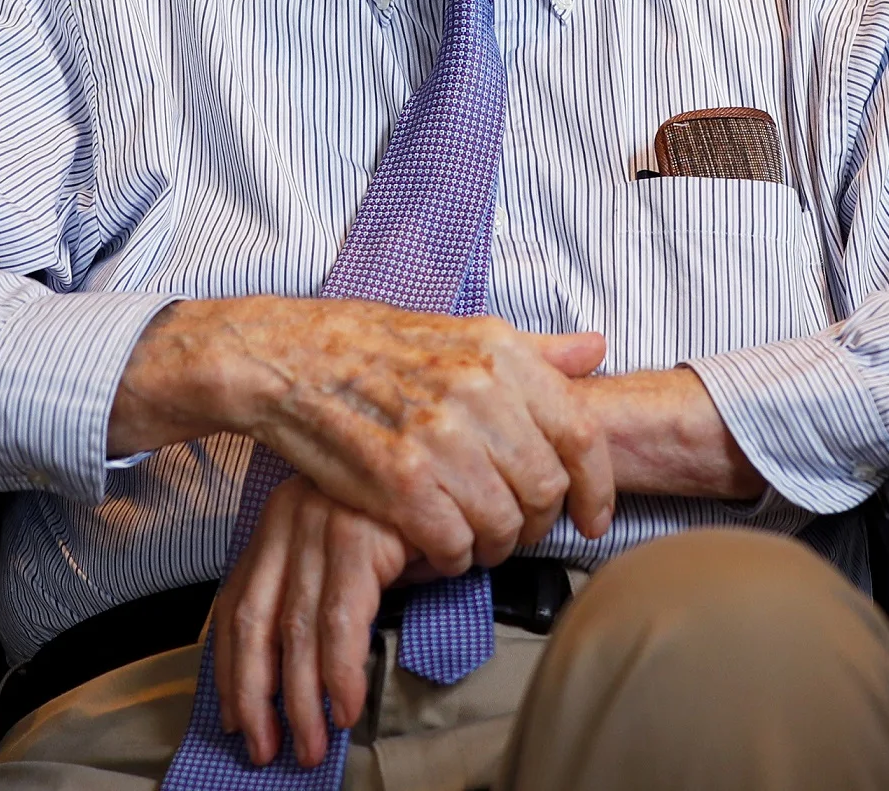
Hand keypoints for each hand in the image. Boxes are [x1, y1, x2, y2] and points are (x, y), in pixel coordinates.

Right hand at [110, 297, 613, 574]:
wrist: (292, 358)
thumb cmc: (380, 350)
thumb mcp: (462, 332)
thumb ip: (535, 352)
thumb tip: (595, 350)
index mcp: (500, 353)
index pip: (581, 434)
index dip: (596, 488)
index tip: (592, 515)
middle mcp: (476, 392)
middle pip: (544, 489)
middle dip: (536, 523)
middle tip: (514, 528)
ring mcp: (437, 438)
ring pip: (502, 524)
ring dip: (493, 545)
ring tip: (473, 537)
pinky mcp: (398, 480)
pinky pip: (453, 544)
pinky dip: (451, 557)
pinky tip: (438, 545)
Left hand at [213, 475, 425, 768]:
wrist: (450, 457)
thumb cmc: (405, 507)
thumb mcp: (348, 541)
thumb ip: (322, 587)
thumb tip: (304, 670)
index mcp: (277, 520)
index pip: (234, 604)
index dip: (230, 668)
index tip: (233, 715)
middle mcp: (288, 518)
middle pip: (252, 622)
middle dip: (254, 696)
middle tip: (264, 748)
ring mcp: (319, 524)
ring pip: (294, 631)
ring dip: (301, 701)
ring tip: (312, 744)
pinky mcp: (357, 536)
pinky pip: (341, 623)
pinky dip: (341, 674)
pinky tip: (347, 707)